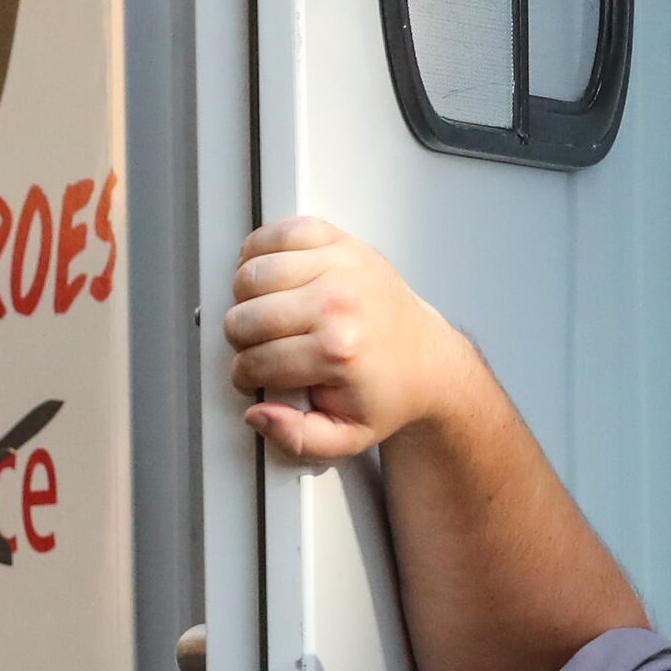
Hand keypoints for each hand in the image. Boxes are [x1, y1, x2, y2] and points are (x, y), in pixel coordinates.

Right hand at [223, 216, 487, 460]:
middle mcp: (338, 303)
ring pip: (251, 274)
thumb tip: (258, 415)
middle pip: (245, 317)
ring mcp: (341, 266)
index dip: (246, 376)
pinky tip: (270, 274)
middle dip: (243, 339)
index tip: (256, 376)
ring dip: (246, 297)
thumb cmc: (387, 393)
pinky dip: (262, 249)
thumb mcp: (346, 436)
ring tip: (263, 312)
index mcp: (338, 352)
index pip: (255, 361)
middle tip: (260, 346)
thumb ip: (297, 438)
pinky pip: (280, 232)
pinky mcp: (343, 243)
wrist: (427, 361)